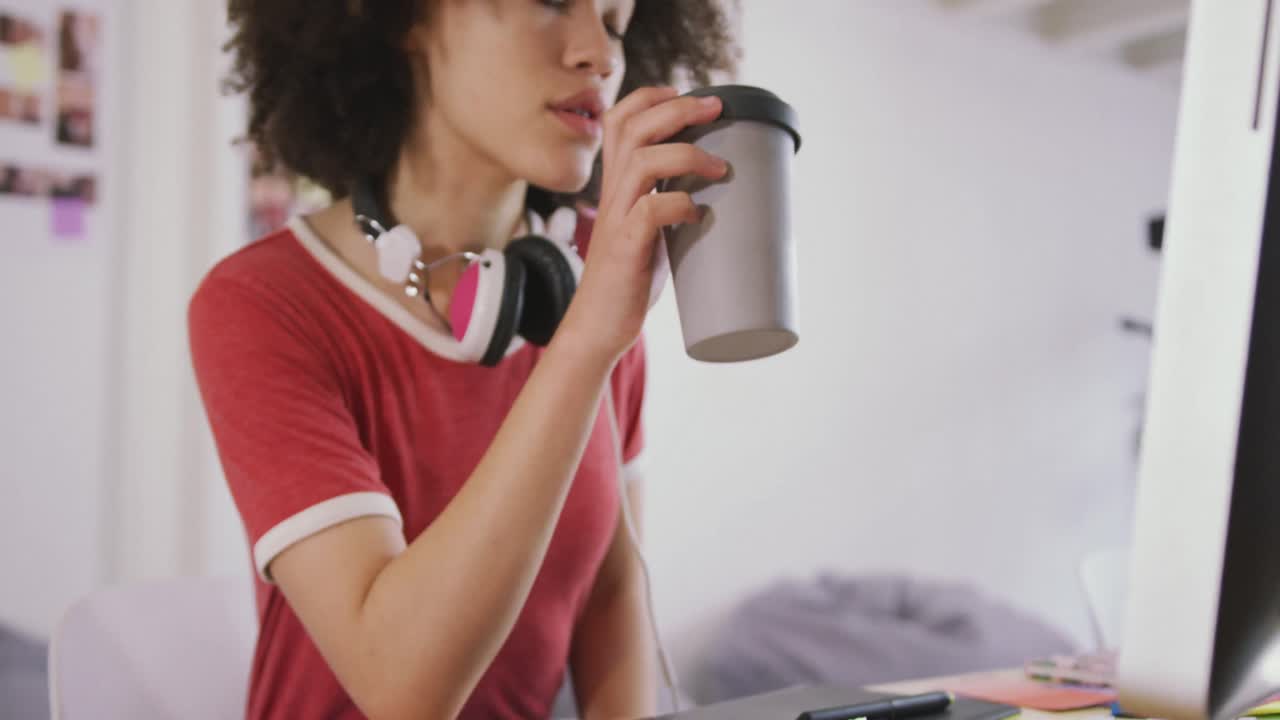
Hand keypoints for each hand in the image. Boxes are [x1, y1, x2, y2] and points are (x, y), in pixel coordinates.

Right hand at [558, 87, 728, 361]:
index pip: (619, 120)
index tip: (687, 94)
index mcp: (616, 184)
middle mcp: (612, 194)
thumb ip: (667, 204)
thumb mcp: (646, 229)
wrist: (598, 327)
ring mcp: (616, 219)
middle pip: (634, 127)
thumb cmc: (628, 280)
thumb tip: (719, 192)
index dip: (650, 97)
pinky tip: (698, 216)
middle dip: (679, 108)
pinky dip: (680, 205)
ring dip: (688, 154)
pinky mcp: (626, 249)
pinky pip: (651, 212)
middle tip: (717, 107)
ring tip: (720, 168)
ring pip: (643, 161)